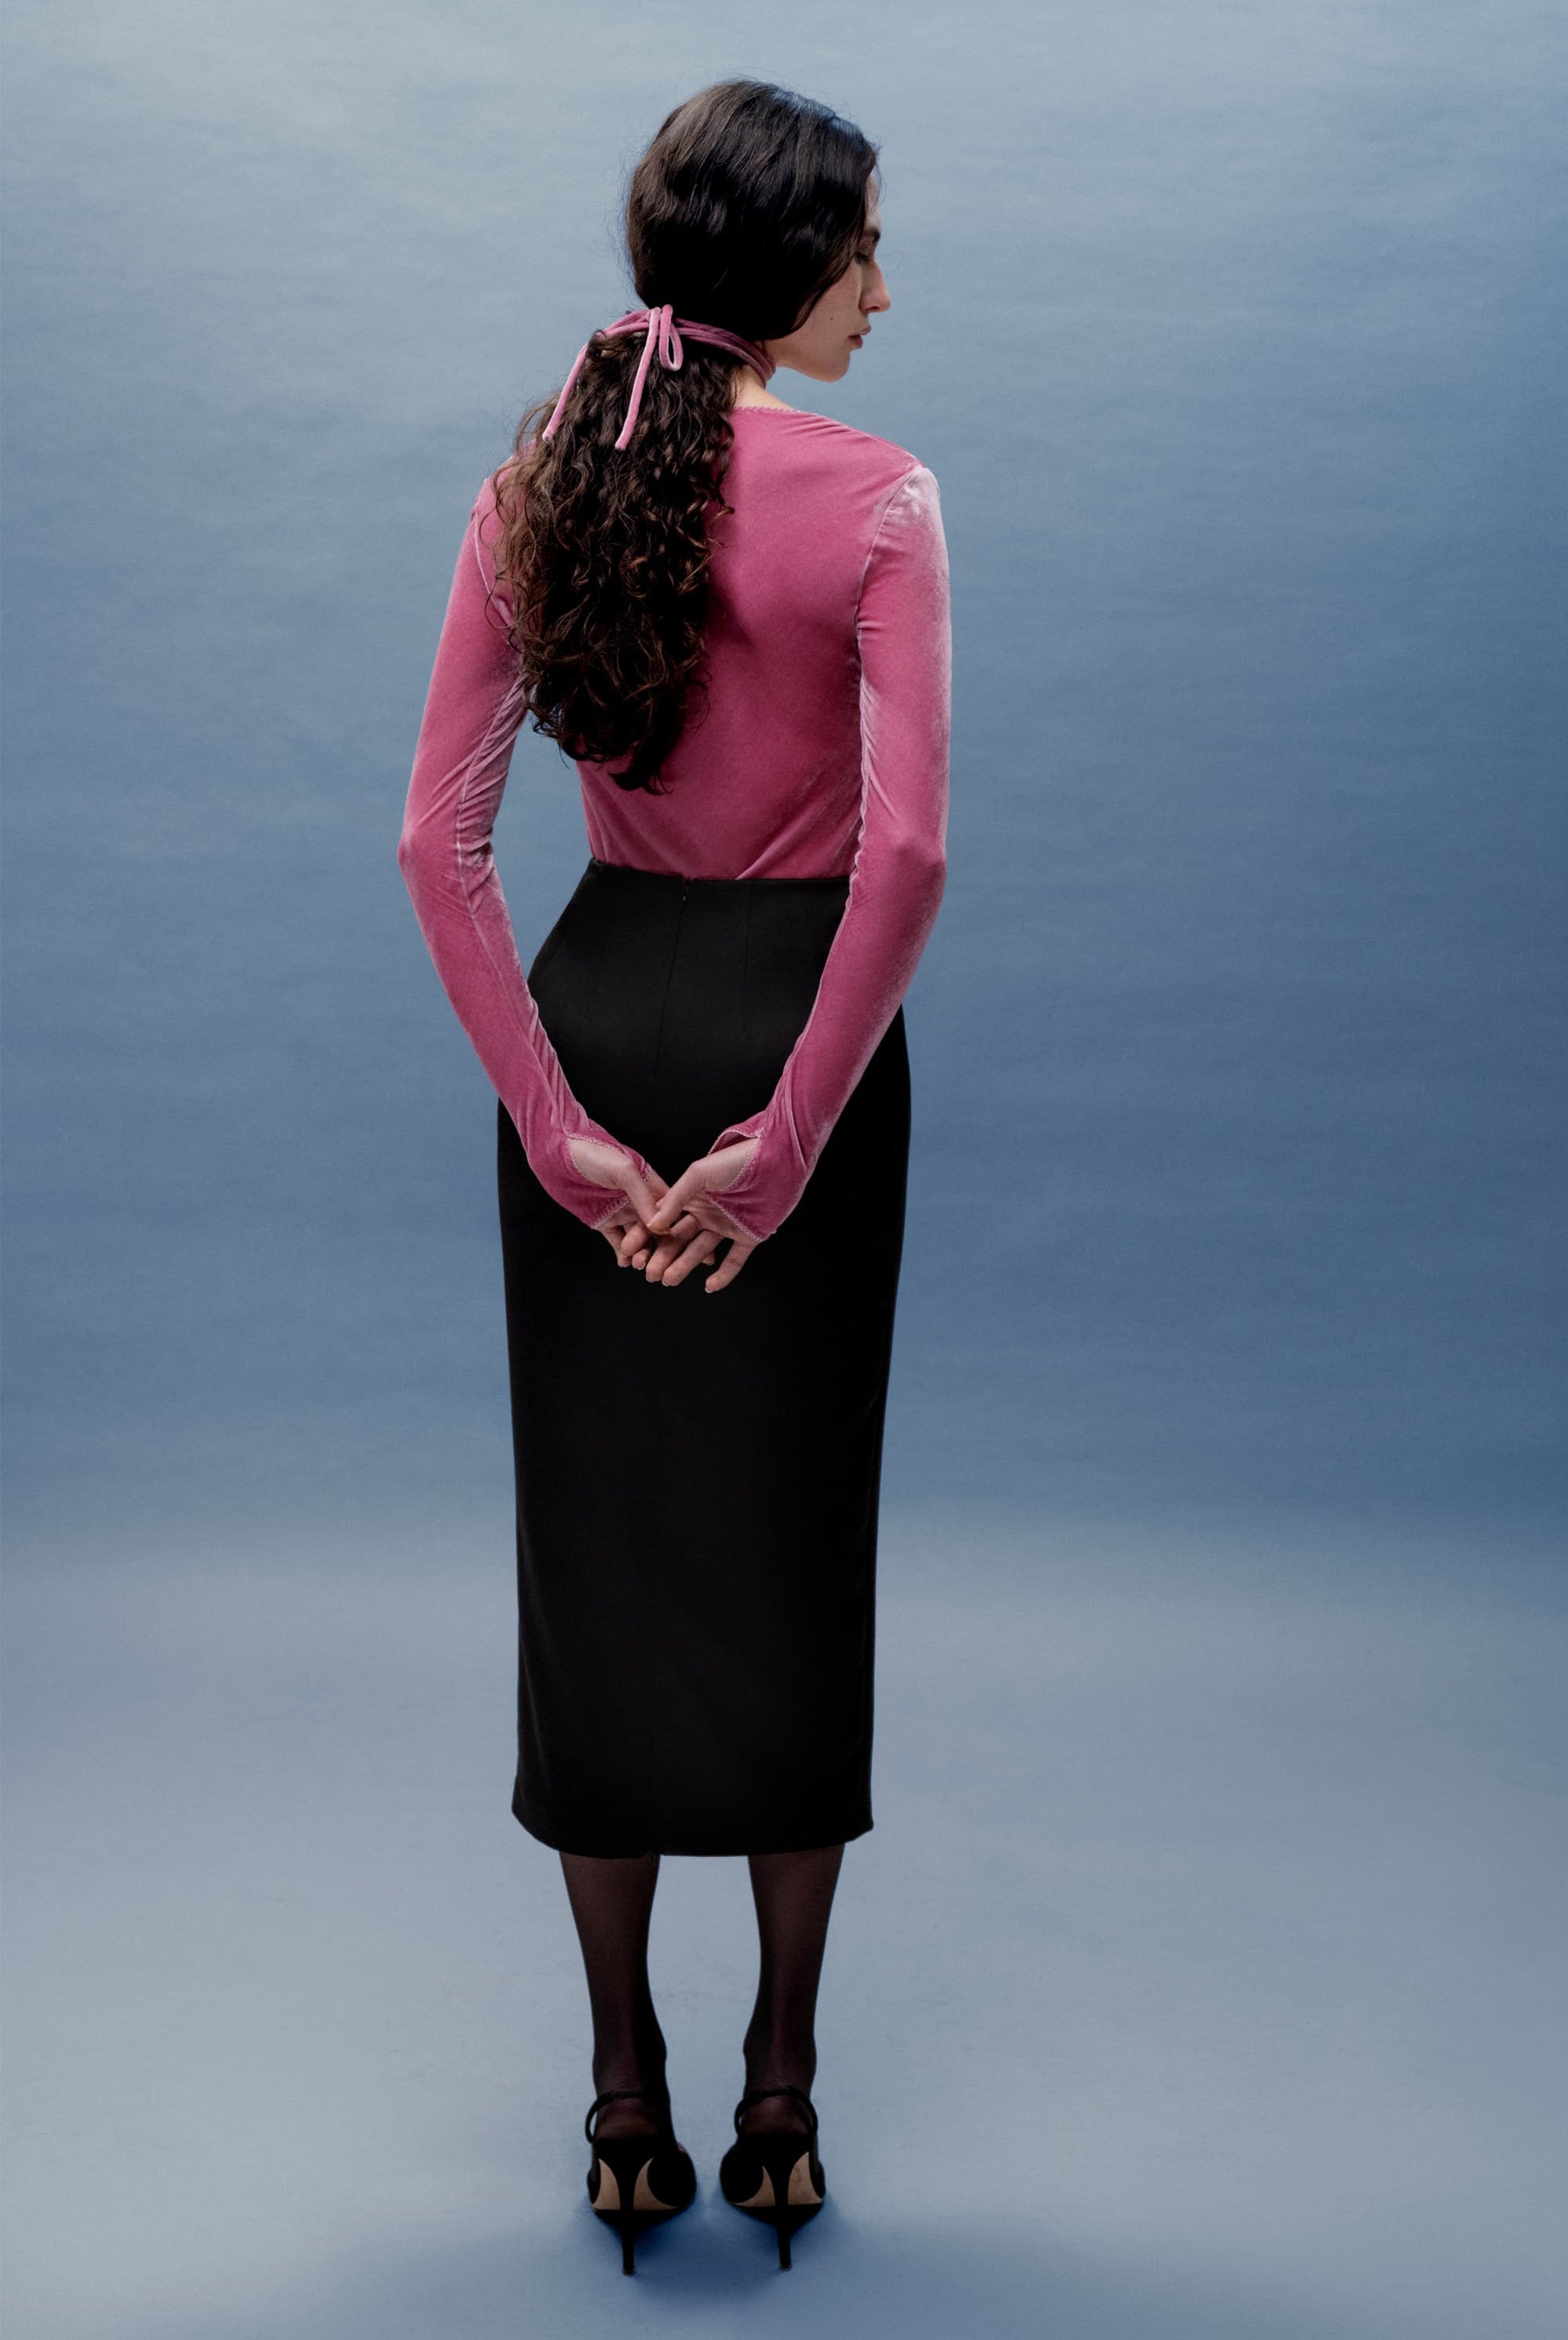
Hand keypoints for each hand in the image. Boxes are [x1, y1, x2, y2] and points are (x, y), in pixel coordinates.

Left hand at [566, 1136, 668, 1264]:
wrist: (560, 1157)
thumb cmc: (595, 1154)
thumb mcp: (624, 1171)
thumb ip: (643, 1196)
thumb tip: (660, 1224)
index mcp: (649, 1185)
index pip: (668, 1210)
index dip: (673, 1227)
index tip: (675, 1243)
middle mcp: (638, 1200)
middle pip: (654, 1228)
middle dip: (655, 1246)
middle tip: (652, 1260)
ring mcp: (622, 1212)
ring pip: (637, 1238)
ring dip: (639, 1252)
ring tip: (637, 1262)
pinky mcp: (605, 1221)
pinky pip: (617, 1240)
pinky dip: (621, 1253)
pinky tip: (623, 1260)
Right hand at [638, 1140, 761, 1292]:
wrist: (774, 1158)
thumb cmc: (735, 1160)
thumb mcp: (698, 1174)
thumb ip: (676, 1199)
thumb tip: (653, 1224)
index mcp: (692, 1198)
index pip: (665, 1220)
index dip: (647, 1235)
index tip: (630, 1250)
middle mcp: (707, 1214)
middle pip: (680, 1240)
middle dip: (663, 1256)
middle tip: (649, 1273)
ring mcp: (727, 1226)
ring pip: (702, 1251)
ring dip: (684, 1266)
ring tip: (668, 1278)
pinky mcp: (749, 1236)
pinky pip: (734, 1260)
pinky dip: (723, 1275)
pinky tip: (709, 1286)